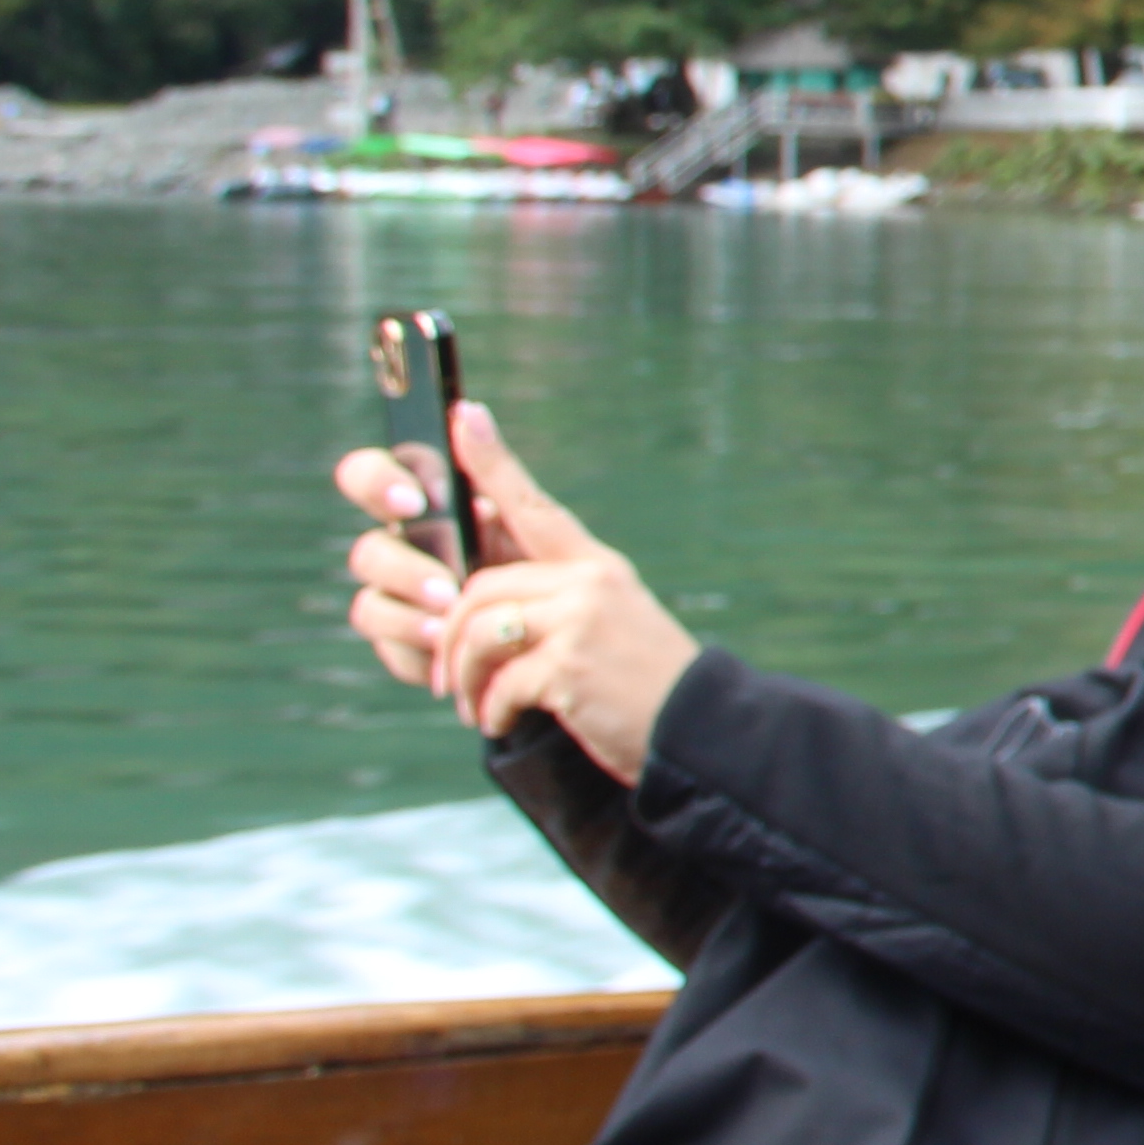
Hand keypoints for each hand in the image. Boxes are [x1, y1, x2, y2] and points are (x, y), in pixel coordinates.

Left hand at [340, 404, 699, 780]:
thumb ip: (555, 604)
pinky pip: (500, 681)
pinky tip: (501, 722)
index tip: (464, 413)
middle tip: (447, 681)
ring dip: (463, 678)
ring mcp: (581, 621)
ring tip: (471, 707)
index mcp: (596, 567)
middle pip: (480, 589)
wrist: (696, 731)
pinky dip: (490, 709)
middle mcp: (589, 583)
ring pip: (479, 632)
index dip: (493, 460)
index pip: (533, 505)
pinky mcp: (570, 665)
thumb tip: (479, 608)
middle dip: (449, 639)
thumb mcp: (607, 626)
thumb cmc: (642, 686)